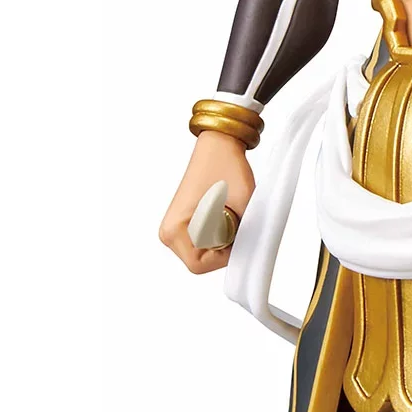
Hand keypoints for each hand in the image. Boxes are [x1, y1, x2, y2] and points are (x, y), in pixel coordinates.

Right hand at [158, 129, 255, 273]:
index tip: (236, 235)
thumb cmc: (227, 169)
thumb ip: (240, 236)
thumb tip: (243, 254)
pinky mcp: (183, 225)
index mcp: (174, 230)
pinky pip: (202, 242)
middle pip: (200, 262)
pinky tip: (223, 214)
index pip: (199, 265)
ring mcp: (174, 229)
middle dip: (222, 249)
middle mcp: (168, 233)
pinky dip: (217, 235)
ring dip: (220, 241)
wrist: (219, 145)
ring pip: (203, 253)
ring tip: (229, 214)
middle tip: (235, 222)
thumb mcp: (241, 208)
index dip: (223, 256)